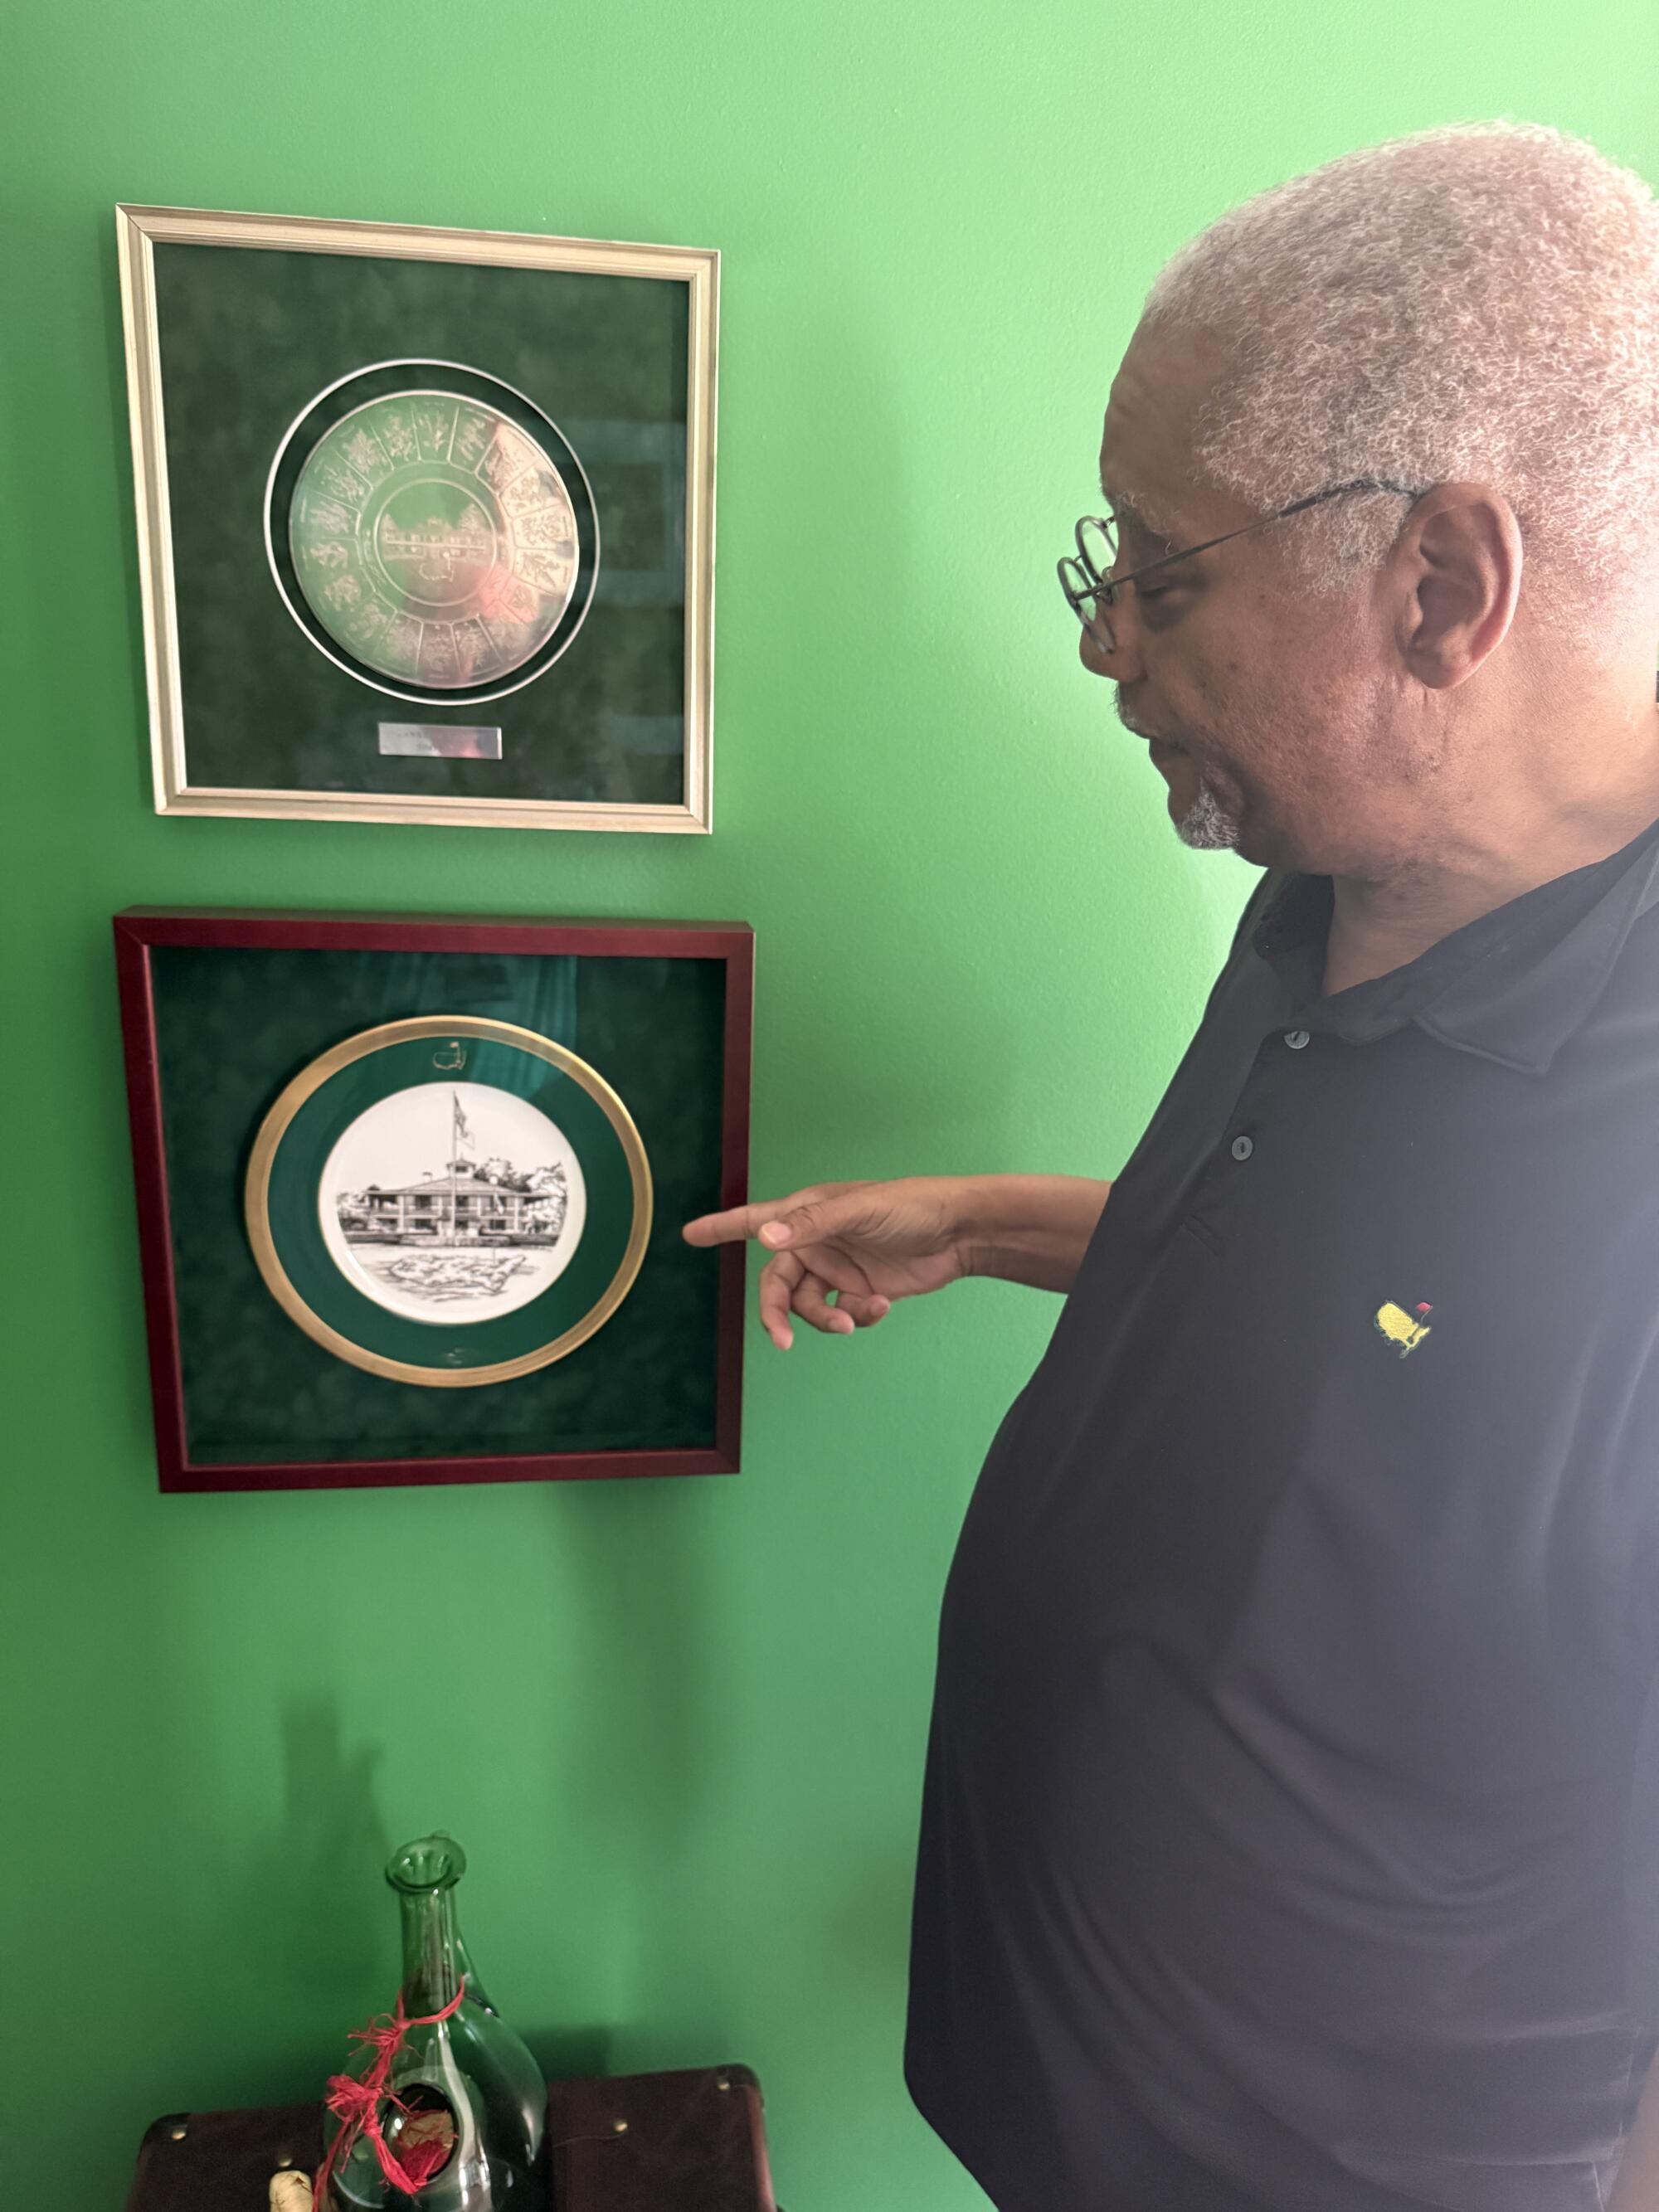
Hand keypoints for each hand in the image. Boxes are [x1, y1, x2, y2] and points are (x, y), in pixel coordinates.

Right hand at [681, 1178, 973, 1348]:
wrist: (958, 1234)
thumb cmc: (910, 1207)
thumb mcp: (860, 1211)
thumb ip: (813, 1224)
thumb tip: (765, 1238)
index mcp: (808, 1214)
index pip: (754, 1221)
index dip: (720, 1228)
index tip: (688, 1234)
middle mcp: (816, 1243)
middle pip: (777, 1286)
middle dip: (777, 1314)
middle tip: (782, 1339)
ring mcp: (838, 1270)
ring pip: (809, 1308)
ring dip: (825, 1320)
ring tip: (854, 1318)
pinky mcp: (861, 1293)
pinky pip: (842, 1316)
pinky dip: (857, 1318)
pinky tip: (882, 1307)